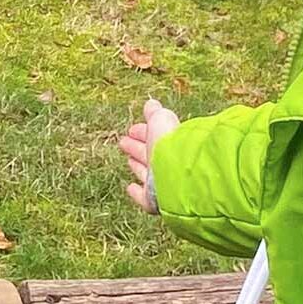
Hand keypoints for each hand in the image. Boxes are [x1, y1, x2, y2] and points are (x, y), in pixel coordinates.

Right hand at [118, 98, 179, 212]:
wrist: (178, 173)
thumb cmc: (171, 145)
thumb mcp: (161, 120)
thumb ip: (155, 113)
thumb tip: (151, 102)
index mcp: (170, 144)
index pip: (155, 136)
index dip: (143, 131)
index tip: (132, 129)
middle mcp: (167, 164)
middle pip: (149, 154)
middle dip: (137, 146)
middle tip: (124, 141)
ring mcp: (160, 183)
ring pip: (146, 172)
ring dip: (137, 165)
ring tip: (128, 158)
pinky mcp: (154, 201)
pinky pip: (144, 196)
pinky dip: (136, 192)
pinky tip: (130, 187)